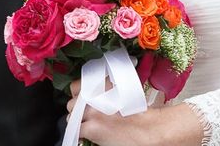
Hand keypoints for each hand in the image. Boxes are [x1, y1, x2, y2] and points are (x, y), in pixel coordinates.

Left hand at [67, 80, 203, 145]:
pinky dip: (80, 132)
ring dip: (78, 120)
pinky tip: (87, 134)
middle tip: (85, 112)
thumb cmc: (141, 113)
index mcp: (101, 84)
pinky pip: (76, 130)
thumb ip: (107, 88)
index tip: (81, 98)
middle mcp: (94, 96)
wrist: (148, 129)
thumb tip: (97, 92)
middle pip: (72, 102)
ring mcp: (90, 113)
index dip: (78, 93)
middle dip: (78, 108)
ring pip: (71, 116)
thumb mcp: (124, 90)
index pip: (75, 86)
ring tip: (88, 124)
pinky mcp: (91, 128)